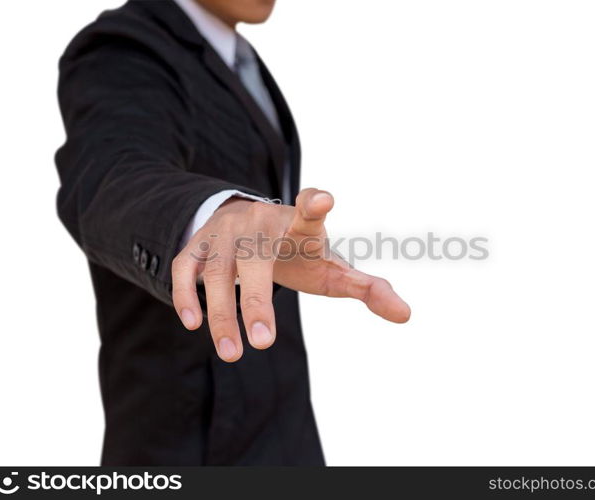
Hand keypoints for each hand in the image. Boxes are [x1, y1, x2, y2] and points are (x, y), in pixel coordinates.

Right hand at [172, 188, 410, 361]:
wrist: (253, 226)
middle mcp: (260, 225)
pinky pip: (187, 267)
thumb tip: (407, 315)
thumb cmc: (300, 253)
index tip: (323, 201)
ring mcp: (227, 233)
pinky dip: (187, 293)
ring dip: (222, 313)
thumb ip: (367, 289)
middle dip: (258, 301)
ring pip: (219, 271)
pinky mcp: (200, 243)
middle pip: (256, 261)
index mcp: (300, 228)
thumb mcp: (331, 268)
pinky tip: (193, 323)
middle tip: (263, 344)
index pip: (309, 213)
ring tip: (232, 353)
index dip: (314, 205)